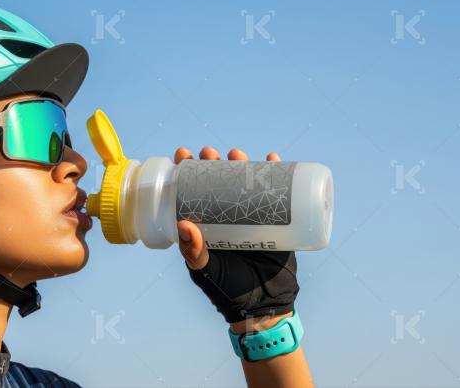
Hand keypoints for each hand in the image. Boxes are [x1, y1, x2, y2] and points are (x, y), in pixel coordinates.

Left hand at [174, 146, 298, 325]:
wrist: (264, 305)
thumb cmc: (227, 289)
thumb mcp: (205, 270)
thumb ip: (193, 252)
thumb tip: (183, 223)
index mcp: (203, 223)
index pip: (190, 190)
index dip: (186, 170)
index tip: (183, 154)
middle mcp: (225, 214)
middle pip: (217, 179)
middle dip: (213, 162)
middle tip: (211, 154)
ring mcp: (250, 215)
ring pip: (243, 180)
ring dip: (241, 162)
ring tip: (237, 155)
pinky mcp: (275, 219)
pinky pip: (276, 191)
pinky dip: (277, 172)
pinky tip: (273, 159)